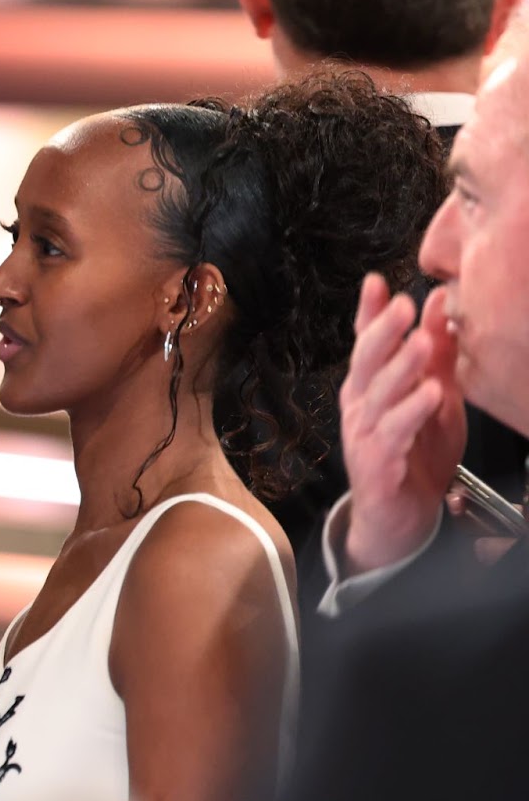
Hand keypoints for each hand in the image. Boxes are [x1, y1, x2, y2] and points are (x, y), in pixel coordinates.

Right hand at [340, 275, 465, 572]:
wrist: (401, 517)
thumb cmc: (416, 453)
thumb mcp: (435, 397)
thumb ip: (437, 355)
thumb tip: (440, 304)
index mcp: (370, 385)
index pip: (366, 341)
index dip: (369, 312)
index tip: (377, 282)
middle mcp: (360, 404)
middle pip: (366, 361)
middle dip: (383, 331)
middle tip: (403, 306)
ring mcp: (365, 432)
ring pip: (380, 394)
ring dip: (401, 367)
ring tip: (421, 343)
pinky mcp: (377, 461)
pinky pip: (395, 432)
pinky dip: (412, 413)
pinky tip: (430, 395)